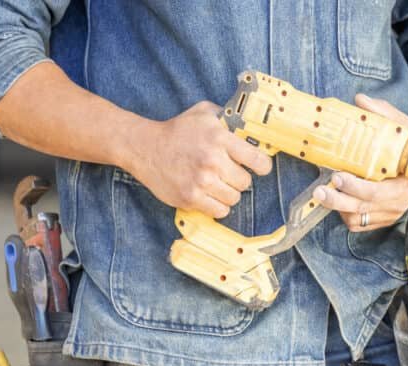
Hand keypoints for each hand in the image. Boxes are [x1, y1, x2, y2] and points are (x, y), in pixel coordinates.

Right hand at [127, 101, 272, 218]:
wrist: (145, 148)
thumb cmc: (178, 130)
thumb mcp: (203, 113)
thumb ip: (228, 117)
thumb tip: (251, 125)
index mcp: (219, 138)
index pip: (257, 160)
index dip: (262, 166)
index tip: (258, 167)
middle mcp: (212, 161)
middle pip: (245, 183)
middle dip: (239, 178)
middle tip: (227, 173)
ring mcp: (201, 182)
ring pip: (234, 198)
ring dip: (228, 193)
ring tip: (216, 183)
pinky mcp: (190, 198)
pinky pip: (220, 211)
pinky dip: (217, 206)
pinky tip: (210, 195)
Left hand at [313, 94, 407, 231]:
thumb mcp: (404, 126)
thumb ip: (384, 113)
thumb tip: (360, 100)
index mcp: (404, 183)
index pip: (377, 192)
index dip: (355, 187)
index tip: (338, 176)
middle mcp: (396, 203)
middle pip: (362, 208)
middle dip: (337, 201)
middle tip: (319, 190)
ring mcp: (389, 213)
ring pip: (358, 219)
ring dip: (339, 207)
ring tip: (325, 192)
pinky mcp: (382, 219)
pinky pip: (359, 223)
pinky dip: (345, 214)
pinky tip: (339, 198)